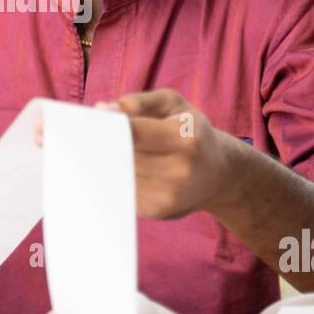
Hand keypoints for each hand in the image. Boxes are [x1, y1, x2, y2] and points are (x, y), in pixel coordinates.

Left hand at [98, 88, 247, 220]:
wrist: (219, 174)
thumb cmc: (191, 131)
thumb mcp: (174, 105)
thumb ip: (140, 101)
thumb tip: (105, 110)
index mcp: (186, 139)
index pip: (134, 132)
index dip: (110, 125)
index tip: (96, 119)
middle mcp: (179, 171)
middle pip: (123, 154)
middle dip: (106, 142)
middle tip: (94, 133)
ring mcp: (168, 196)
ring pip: (120, 173)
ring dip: (111, 160)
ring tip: (115, 148)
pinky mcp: (155, 211)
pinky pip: (124, 189)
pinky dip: (120, 177)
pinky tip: (129, 168)